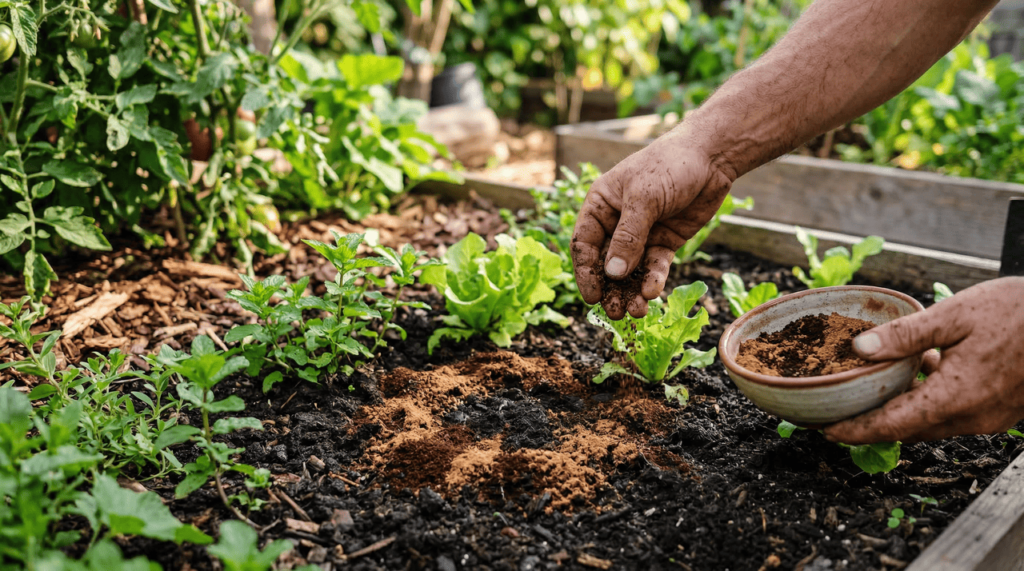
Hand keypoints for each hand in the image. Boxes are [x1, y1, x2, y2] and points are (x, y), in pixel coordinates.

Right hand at [570, 133, 734, 319]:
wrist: (712, 158)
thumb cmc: (669, 165)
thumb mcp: (644, 199)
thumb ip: (628, 237)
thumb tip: (613, 273)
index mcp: (600, 206)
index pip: (584, 244)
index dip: (586, 272)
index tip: (592, 297)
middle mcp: (616, 223)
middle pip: (606, 263)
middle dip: (610, 289)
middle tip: (615, 313)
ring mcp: (642, 234)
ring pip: (631, 270)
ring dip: (631, 291)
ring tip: (636, 312)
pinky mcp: (664, 242)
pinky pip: (654, 266)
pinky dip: (653, 280)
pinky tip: (653, 292)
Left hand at [825, 277, 1023, 443]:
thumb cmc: (1020, 312)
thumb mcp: (956, 314)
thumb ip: (906, 335)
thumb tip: (859, 348)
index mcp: (955, 397)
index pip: (892, 425)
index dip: (856, 431)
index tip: (826, 431)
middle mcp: (972, 417)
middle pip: (908, 429)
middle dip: (873, 422)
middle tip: (840, 409)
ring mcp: (990, 418)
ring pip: (932, 423)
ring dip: (902, 411)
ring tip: (872, 389)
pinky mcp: (1002, 411)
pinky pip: (954, 415)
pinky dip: (930, 401)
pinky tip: (923, 372)